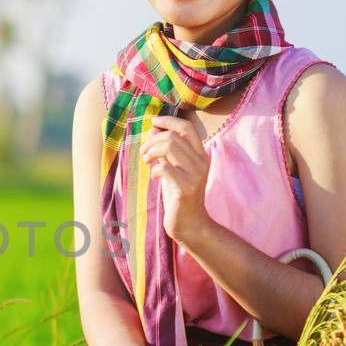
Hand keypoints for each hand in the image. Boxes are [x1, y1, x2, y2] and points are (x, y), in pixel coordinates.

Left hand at [140, 115, 211, 243]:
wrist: (190, 224)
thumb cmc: (179, 194)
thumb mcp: (174, 167)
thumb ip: (167, 149)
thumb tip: (154, 129)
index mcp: (201, 154)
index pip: (187, 128)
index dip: (169, 121)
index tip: (154, 122)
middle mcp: (202, 162)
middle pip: (173, 137)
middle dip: (152, 141)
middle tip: (144, 152)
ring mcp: (196, 175)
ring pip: (169, 148)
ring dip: (151, 152)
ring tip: (146, 162)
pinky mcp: (186, 188)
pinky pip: (165, 168)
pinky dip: (154, 170)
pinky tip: (154, 177)